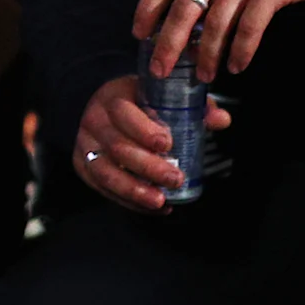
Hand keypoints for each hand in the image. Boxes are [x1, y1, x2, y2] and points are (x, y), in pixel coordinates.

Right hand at [72, 72, 231, 211]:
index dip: (144, 131)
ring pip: (106, 172)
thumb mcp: (160, 97)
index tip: (167, 144)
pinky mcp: (83, 166)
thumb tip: (220, 120)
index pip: (124, 114)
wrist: (100, 110)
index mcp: (113, 99)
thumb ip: (193, 107)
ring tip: (160, 200)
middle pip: (118, 148)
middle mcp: (94, 123)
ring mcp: (86, 146)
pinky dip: (129, 201)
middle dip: (148, 167)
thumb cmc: (137, 104)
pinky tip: (154, 207)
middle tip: (175, 178)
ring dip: (134, 190)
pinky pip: (103, 188)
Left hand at [133, 0, 304, 79]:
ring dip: (208, 54)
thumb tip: (184, 19)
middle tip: (161, 69)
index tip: (138, 35)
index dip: (146, 10)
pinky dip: (241, 49)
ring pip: (216, 23)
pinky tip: (237, 66)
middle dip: (169, 44)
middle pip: (183, 9)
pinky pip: (250, 26)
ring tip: (205, 75)